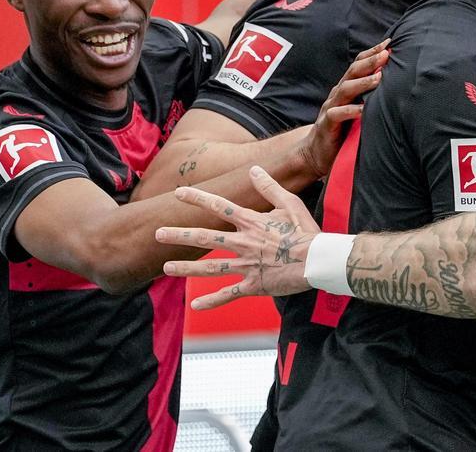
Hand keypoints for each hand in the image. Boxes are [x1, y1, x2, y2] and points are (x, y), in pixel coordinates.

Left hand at [157, 166, 319, 308]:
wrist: (318, 260)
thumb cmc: (307, 231)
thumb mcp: (290, 203)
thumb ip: (270, 187)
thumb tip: (254, 170)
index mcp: (252, 222)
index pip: (220, 206)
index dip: (198, 198)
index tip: (178, 193)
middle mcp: (244, 243)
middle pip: (205, 237)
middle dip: (180, 234)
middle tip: (157, 233)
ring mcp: (247, 265)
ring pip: (210, 267)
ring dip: (187, 267)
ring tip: (166, 267)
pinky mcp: (254, 285)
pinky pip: (229, 294)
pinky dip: (212, 301)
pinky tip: (195, 306)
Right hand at [295, 40, 388, 181]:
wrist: (315, 153)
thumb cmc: (343, 130)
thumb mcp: (358, 110)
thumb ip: (371, 98)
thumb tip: (398, 87)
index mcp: (346, 88)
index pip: (358, 65)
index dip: (372, 53)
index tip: (389, 43)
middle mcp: (338, 94)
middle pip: (352, 72)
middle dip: (370, 61)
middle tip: (387, 54)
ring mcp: (331, 108)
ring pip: (345, 89)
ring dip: (363, 82)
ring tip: (379, 77)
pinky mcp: (327, 125)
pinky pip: (337, 114)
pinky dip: (351, 111)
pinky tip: (364, 110)